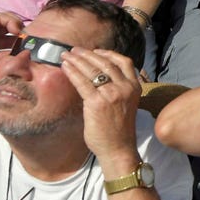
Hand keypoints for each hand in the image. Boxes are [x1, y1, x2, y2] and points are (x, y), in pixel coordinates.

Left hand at [59, 47, 142, 169]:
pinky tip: (65, 68)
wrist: (118, 149)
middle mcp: (125, 88)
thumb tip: (98, 76)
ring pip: (92, 70)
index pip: (124, 62)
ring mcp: (111, 94)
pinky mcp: (97, 102)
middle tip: (74, 50)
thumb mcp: (126, 104)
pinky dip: (72, 72)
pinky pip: (82, 82)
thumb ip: (118, 89)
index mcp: (134, 87)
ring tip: (66, 56)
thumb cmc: (119, 130)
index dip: (108, 54)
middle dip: (87, 54)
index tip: (96, 51)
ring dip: (77, 60)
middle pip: (105, 63)